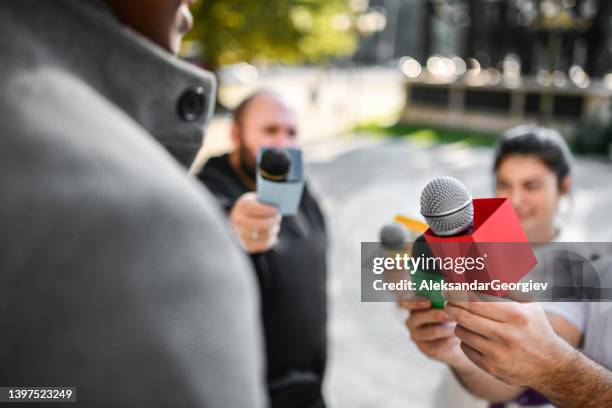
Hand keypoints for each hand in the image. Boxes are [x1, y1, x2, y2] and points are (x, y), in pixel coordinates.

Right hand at [229, 192, 280, 253]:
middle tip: (277, 218)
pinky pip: (264, 245)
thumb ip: (266, 201)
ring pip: (264, 235)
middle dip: (272, 222)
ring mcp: (241, 234)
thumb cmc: (256, 206)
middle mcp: (238, 221)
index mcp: (242, 206)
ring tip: (275, 226)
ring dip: (273, 230)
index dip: (265, 210)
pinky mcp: (247, 245)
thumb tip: (277, 208)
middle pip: (260, 225)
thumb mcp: (258, 199)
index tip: (275, 210)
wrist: (243, 217)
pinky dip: (270, 240)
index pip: (253, 209)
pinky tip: (272, 235)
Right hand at [399, 299, 471, 368]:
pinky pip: (439, 344)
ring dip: (449, 328)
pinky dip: (452, 340)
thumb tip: (453, 287)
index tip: (428, 302)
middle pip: (418, 317)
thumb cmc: (454, 315)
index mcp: (414, 306)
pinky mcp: (426, 350)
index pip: (404, 302)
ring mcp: (417, 336)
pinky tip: (460, 337)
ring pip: (432, 331)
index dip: (413, 302)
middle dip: (436, 315)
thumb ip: (446, 296)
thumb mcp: (449, 303)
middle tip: (450, 315)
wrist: (462, 341)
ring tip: (462, 325)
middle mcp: (412, 321)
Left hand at [444, 291, 570, 386]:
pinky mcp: (491, 368)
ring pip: (462, 332)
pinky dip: (466, 341)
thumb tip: (479, 276)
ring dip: (459, 324)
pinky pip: (465, 349)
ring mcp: (498, 353)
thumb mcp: (529, 305)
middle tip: (448, 303)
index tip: (448, 290)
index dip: (457, 294)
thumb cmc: (536, 329)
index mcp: (516, 315)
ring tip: (467, 321)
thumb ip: (506, 290)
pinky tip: (475, 338)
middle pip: (464, 317)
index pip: (475, 301)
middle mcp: (506, 335)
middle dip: (451, 307)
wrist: (551, 366)